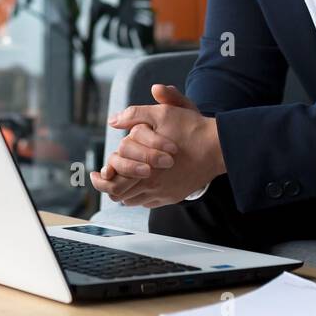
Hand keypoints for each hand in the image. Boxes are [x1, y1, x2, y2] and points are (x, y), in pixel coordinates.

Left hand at [89, 84, 224, 206]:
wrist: (220, 146)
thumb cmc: (192, 128)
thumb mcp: (163, 113)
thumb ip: (135, 114)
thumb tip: (114, 120)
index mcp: (146, 168)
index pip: (114, 185)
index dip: (101, 182)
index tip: (96, 174)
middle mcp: (154, 186)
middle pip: (121, 196)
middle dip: (109, 187)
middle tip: (104, 178)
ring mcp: (165, 194)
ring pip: (135, 201)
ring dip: (125, 191)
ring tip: (121, 179)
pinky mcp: (175, 196)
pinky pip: (150, 203)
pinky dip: (141, 195)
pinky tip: (141, 184)